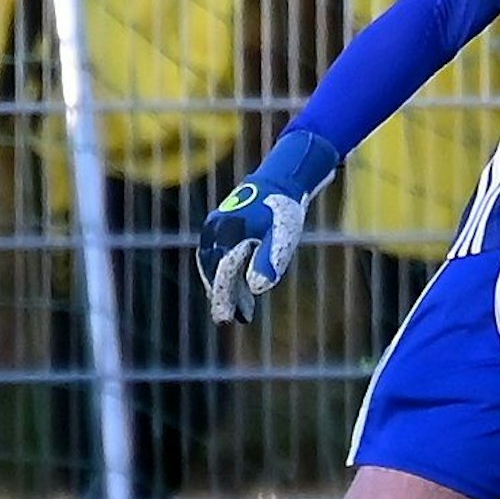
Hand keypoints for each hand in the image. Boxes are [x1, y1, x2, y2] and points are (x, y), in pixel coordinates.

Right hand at [197, 131, 338, 323]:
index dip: (224, 298)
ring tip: (239, 307)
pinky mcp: (220, 225)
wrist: (281, 179)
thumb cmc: (284, 209)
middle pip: (214, 271)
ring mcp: (215, 227)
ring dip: (225, 285)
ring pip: (214, 264)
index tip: (227, 319)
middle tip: (228, 318)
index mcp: (228, 234)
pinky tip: (240, 285)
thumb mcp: (284, 235)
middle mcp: (215, 231)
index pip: (223, 275)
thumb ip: (271, 259)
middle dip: (222, 296)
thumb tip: (257, 288)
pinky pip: (218, 253)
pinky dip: (226, 270)